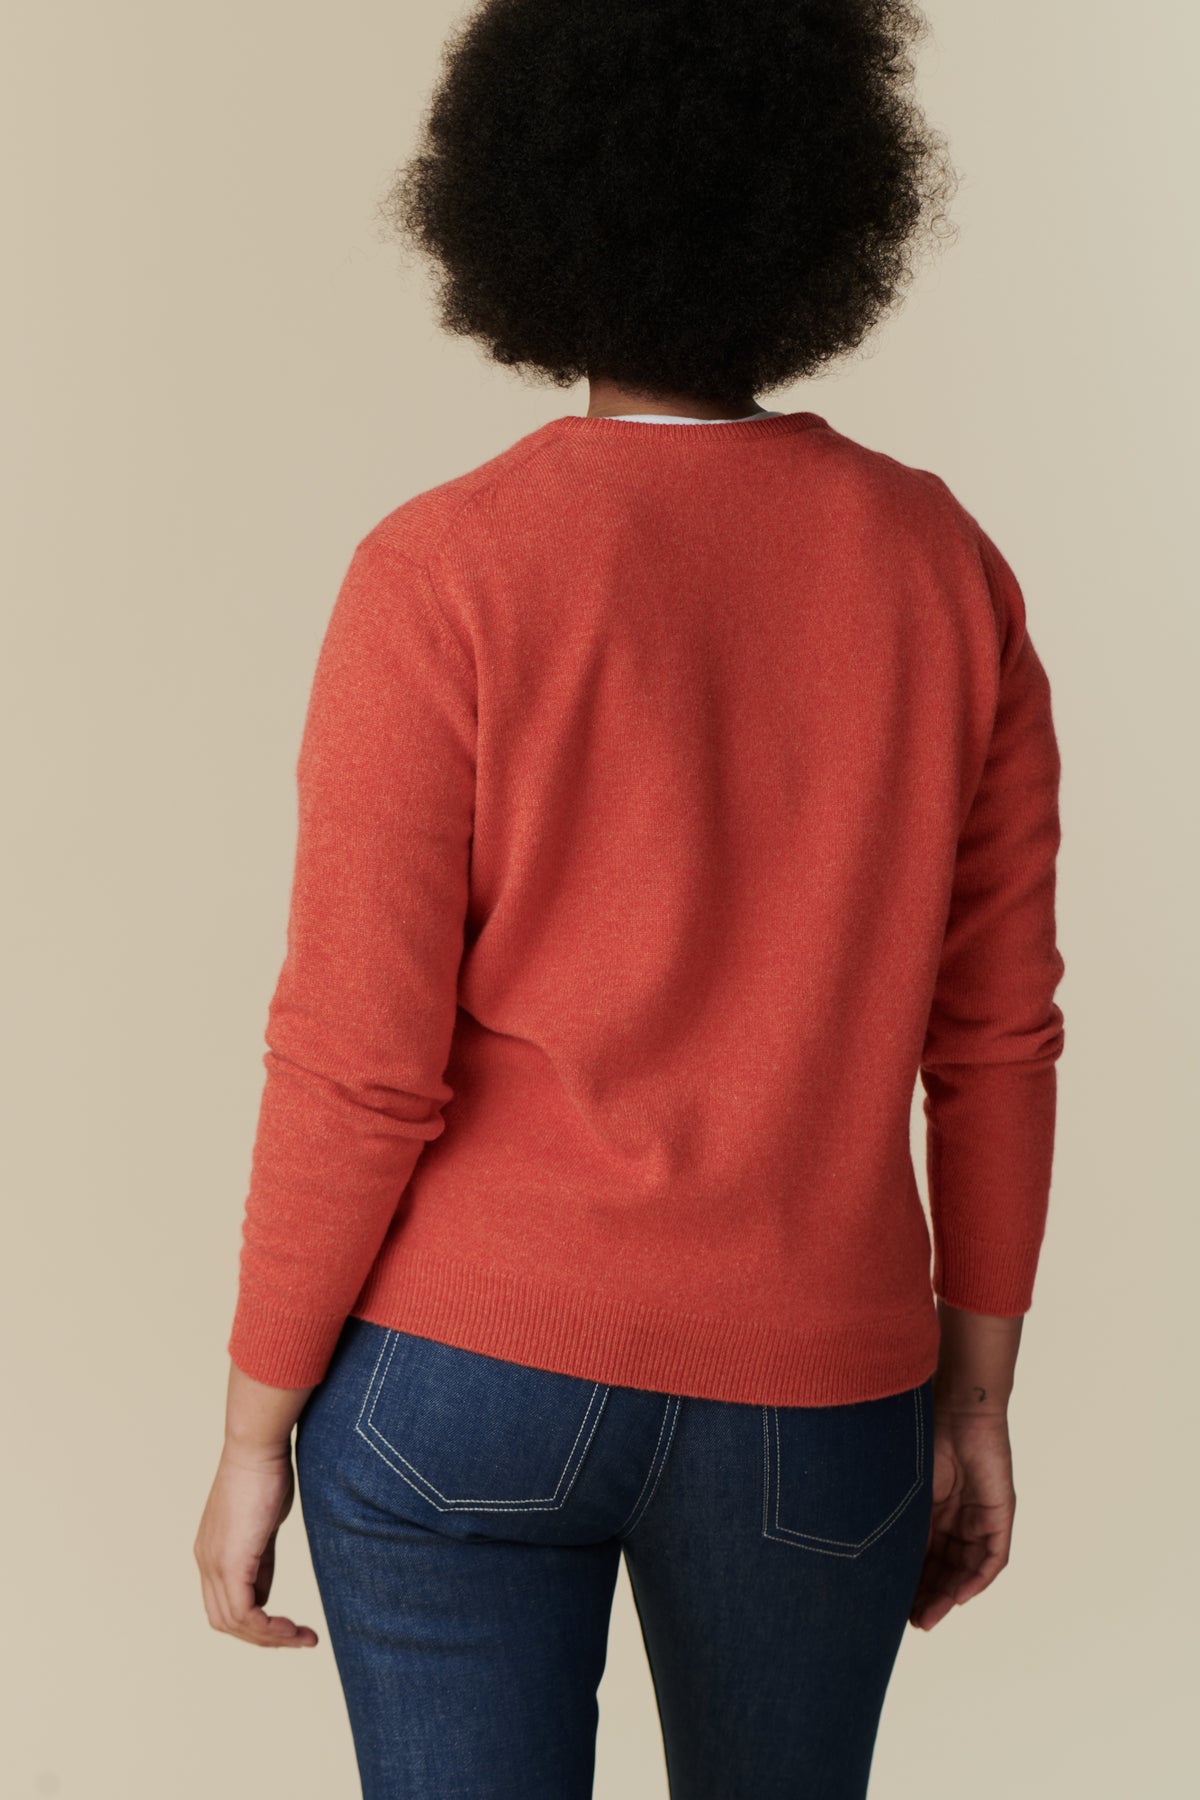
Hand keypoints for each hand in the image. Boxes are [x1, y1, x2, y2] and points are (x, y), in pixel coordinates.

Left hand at [193, 1440, 318, 1648]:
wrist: (257, 1448)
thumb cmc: (266, 1472)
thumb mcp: (264, 1524)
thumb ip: (261, 1558)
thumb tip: (264, 1592)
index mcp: (211, 1552)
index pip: (225, 1602)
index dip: (254, 1620)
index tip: (287, 1624)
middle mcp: (206, 1562)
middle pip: (225, 1620)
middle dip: (262, 1637)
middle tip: (297, 1639)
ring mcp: (214, 1564)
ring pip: (235, 1622)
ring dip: (270, 1638)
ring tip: (302, 1638)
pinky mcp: (230, 1564)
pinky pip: (246, 1614)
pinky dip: (269, 1629)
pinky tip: (292, 1629)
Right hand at [908, 1404, 1015, 1629]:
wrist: (957, 1407)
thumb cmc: (920, 1437)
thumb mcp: (901, 1488)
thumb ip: (892, 1520)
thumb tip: (861, 1555)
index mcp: (928, 1513)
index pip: (920, 1558)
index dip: (908, 1584)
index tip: (890, 1607)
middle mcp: (954, 1521)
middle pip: (944, 1570)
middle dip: (928, 1598)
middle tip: (912, 1622)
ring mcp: (978, 1519)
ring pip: (966, 1570)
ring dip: (949, 1596)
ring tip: (930, 1616)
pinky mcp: (999, 1516)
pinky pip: (992, 1558)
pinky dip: (977, 1579)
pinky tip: (959, 1596)